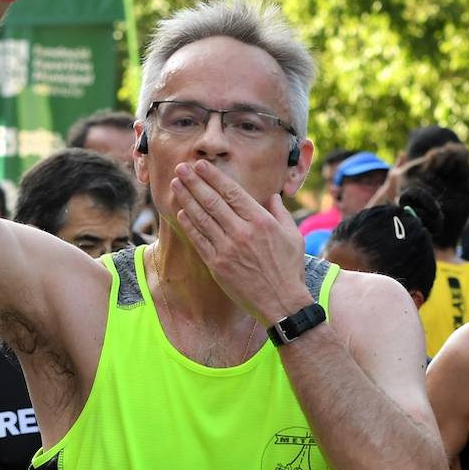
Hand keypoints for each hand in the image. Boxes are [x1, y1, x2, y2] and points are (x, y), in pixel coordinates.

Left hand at [170, 160, 311, 324]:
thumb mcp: (292, 236)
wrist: (282, 304)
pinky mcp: (217, 265)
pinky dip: (189, 225)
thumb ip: (280, 213)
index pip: (232, 192)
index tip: (201, 165)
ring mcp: (227, 249)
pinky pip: (199, 240)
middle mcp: (242, 232)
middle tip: (181, 167)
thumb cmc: (290, 269)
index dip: (213, 177)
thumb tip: (272, 196)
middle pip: (212, 201)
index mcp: (261, 221)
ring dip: (186, 199)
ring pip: (202, 218)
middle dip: (194, 182)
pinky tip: (181, 212)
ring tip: (175, 184)